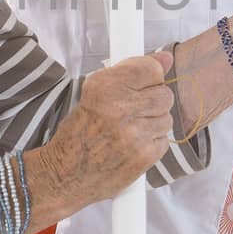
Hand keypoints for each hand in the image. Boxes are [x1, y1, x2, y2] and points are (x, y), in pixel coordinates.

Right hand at [40, 51, 174, 212]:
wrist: (64, 174)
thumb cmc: (77, 133)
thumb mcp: (94, 93)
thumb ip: (131, 73)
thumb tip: (166, 58)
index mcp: (104, 87)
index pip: (150, 69)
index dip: (150, 75)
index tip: (144, 82)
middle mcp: (119, 109)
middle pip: (164, 95)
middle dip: (153, 101)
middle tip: (135, 109)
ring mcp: (134, 135)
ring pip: (167, 118)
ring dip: (153, 123)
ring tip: (132, 130)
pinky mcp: (143, 157)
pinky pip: (164, 141)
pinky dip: (152, 142)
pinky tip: (133, 145)